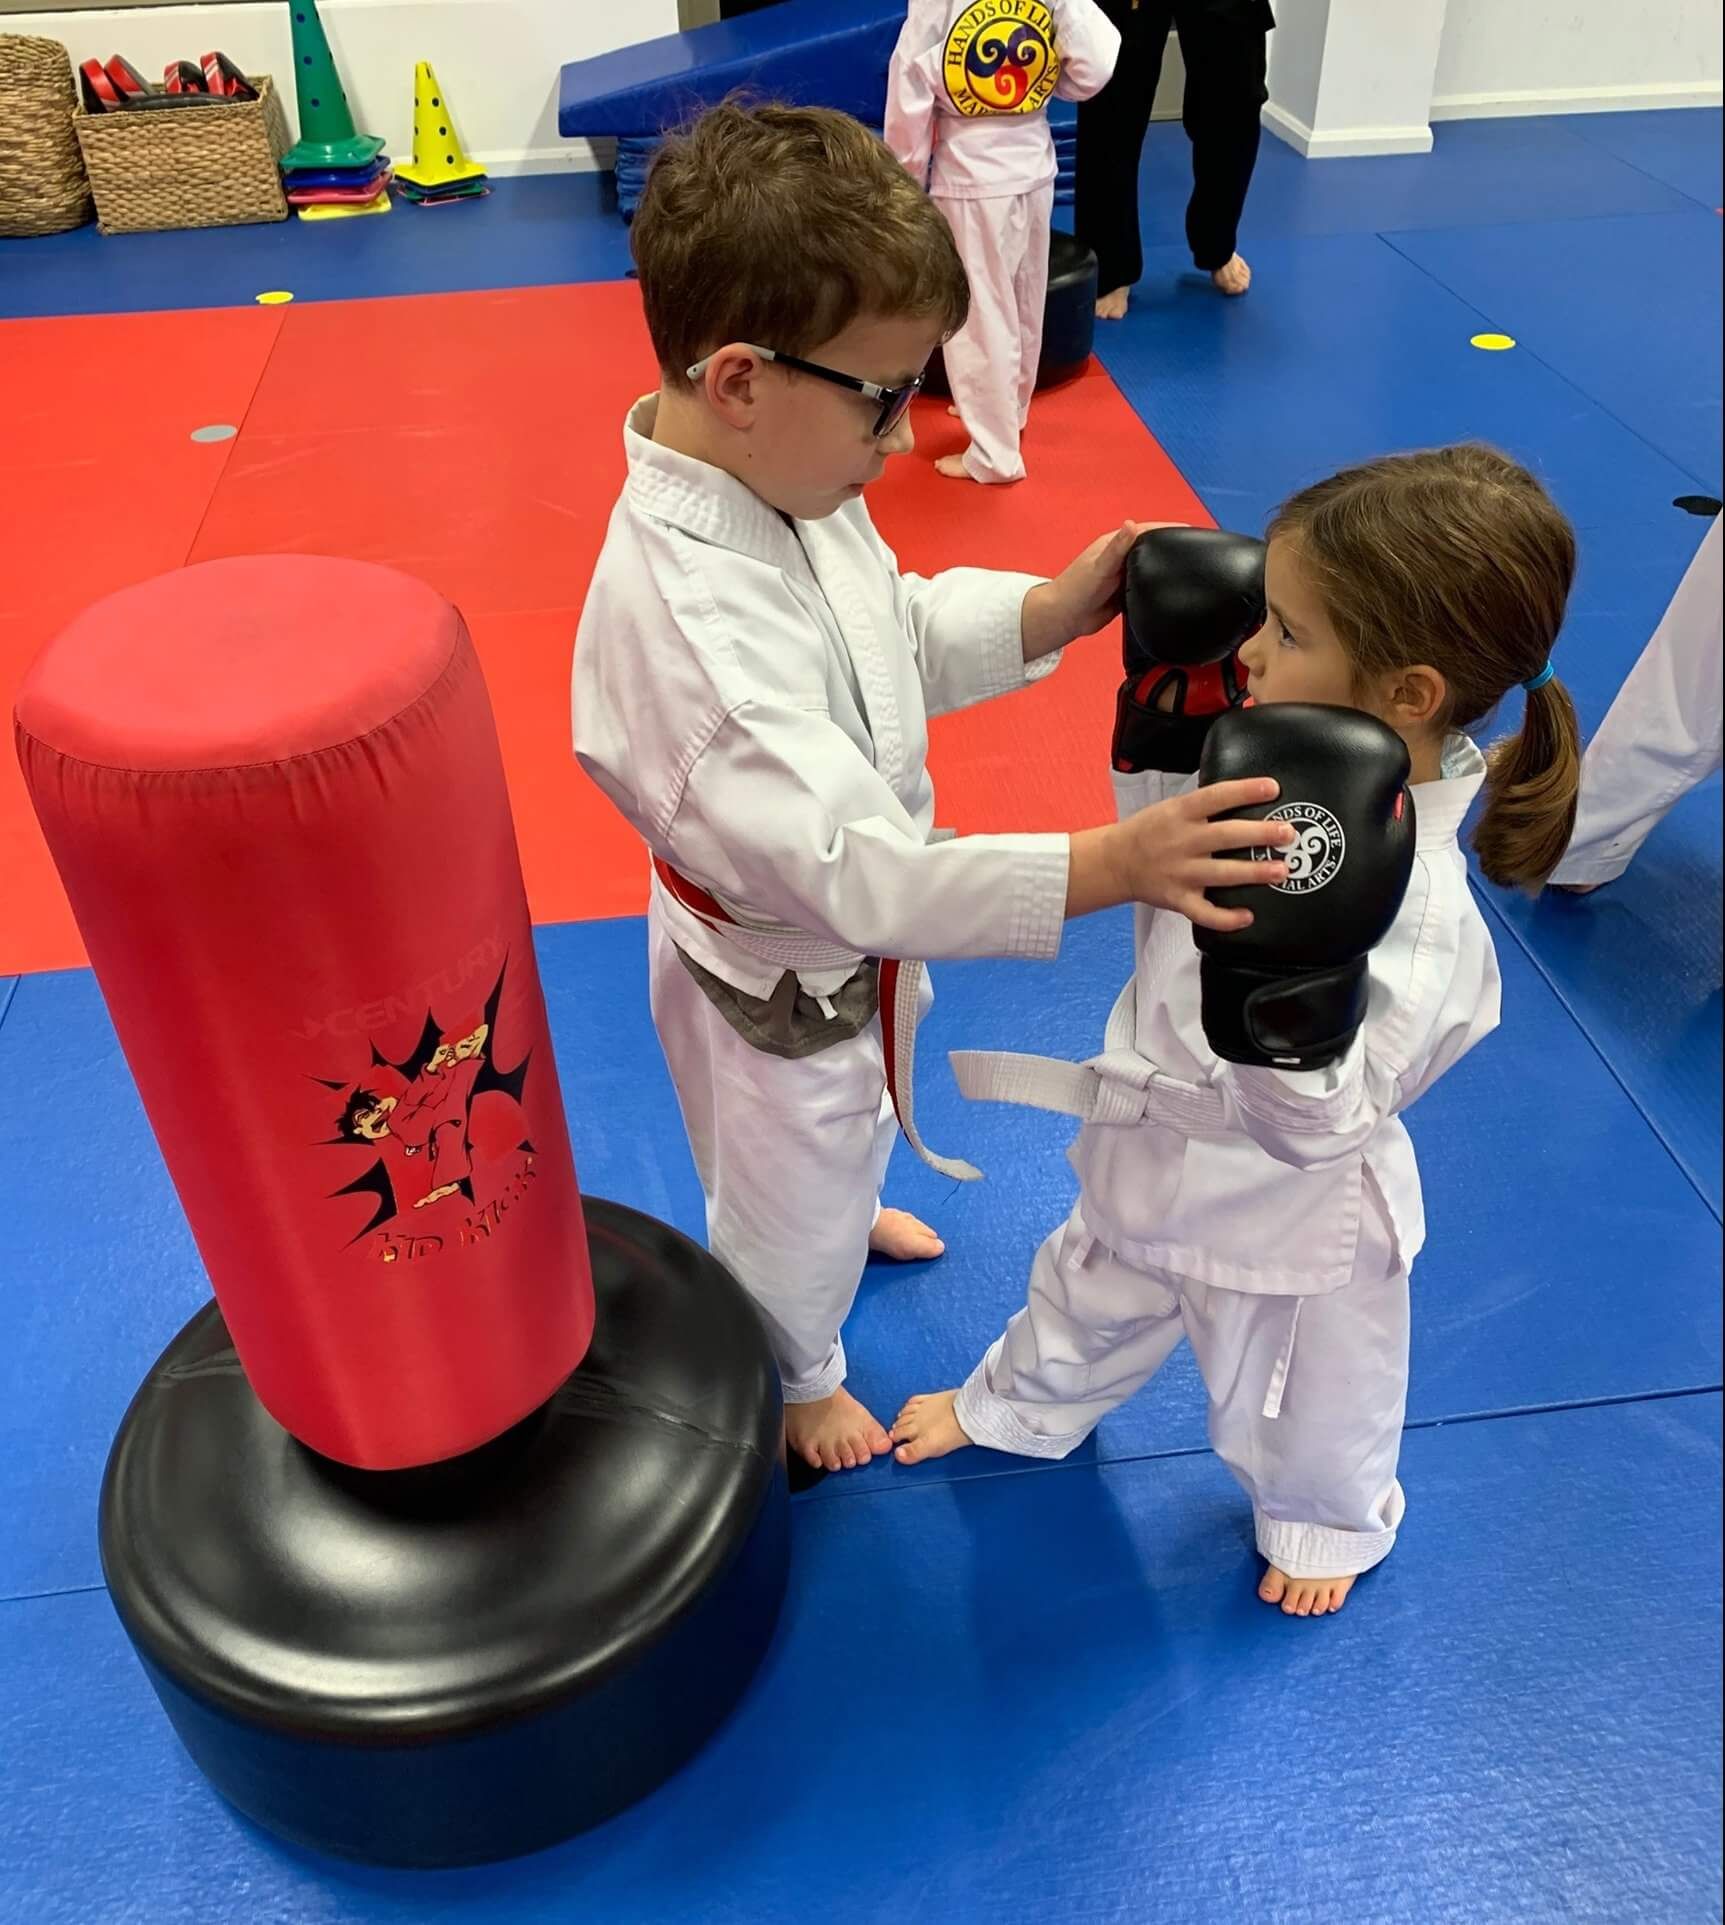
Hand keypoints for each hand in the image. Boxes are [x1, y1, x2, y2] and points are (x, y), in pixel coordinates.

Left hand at [1022, 520, 1185, 659]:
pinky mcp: (1126, 594)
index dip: (1169, 529)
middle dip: (1171, 547)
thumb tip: (1131, 524)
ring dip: (1165, 567)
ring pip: (1150, 568)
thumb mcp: (1100, 566)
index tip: (1190, 530)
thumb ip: (1117, 547)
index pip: (1147, 531)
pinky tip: (1171, 590)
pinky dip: (1157, 586)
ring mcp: (1124, 576)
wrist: (1065, 619)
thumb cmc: (1075, 590)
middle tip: (1196, 549)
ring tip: (1190, 568)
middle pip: (1152, 548)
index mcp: (1115, 545)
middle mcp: (1121, 558)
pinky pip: (1146, 587)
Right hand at [1065, 778, 1292, 926]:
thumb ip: (1205, 805)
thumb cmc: (1149, 831)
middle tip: (1288, 833)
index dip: (1245, 791)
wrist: (1115, 862)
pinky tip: (1248, 917)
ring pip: (1221, 874)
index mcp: (1180, 813)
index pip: (1216, 797)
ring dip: (1253, 872)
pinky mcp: (1177, 898)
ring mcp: (1180, 872)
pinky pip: (1204, 913)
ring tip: (1281, 871)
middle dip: (1260, 833)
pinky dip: (1226, 919)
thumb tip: (1248, 795)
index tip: (1272, 788)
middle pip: (1226, 836)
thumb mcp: (1171, 808)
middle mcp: (1182, 841)